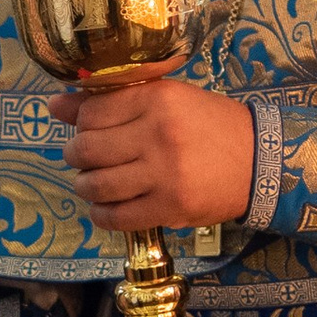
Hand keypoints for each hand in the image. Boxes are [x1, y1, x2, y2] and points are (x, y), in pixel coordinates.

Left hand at [53, 71, 257, 230]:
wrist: (261, 162)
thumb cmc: (212, 125)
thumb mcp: (169, 99)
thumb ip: (114, 100)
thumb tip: (54, 104)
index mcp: (158, 98)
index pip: (93, 112)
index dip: (80, 124)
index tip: (87, 130)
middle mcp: (158, 133)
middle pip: (88, 149)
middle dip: (75, 156)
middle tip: (82, 158)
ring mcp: (165, 173)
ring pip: (97, 185)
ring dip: (84, 186)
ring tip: (91, 183)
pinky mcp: (171, 207)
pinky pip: (118, 217)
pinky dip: (102, 215)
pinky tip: (106, 208)